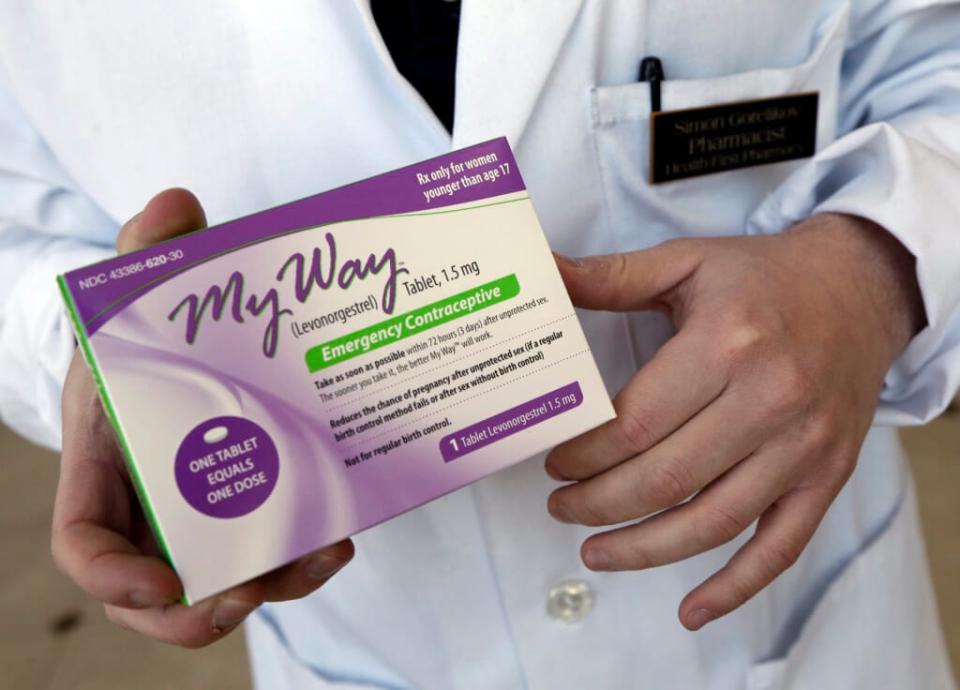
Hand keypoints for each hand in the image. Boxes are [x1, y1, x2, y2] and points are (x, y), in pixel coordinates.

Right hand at [51, 189, 353, 646]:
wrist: (177, 349)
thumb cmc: (144, 331)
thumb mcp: (138, 287)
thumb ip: (149, 248)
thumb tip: (177, 204)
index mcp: (106, 462)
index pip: (85, 541)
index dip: (112, 577)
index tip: (161, 581)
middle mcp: (150, 503)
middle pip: (158, 590)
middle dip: (198, 610)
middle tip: (246, 596)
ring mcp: (203, 514)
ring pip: (226, 579)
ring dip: (273, 584)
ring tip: (322, 558)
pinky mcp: (252, 508)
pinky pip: (270, 550)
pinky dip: (301, 554)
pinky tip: (342, 533)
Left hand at [545, 213, 923, 629]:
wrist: (859, 289)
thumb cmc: (763, 277)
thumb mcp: (686, 261)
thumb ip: (610, 277)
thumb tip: (542, 274)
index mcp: (727, 344)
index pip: (636, 423)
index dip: (585, 454)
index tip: (555, 462)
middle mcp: (769, 400)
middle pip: (666, 478)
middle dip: (599, 504)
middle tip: (562, 507)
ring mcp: (802, 446)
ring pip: (712, 522)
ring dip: (644, 549)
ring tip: (595, 551)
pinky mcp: (826, 476)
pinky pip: (779, 547)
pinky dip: (734, 588)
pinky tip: (691, 611)